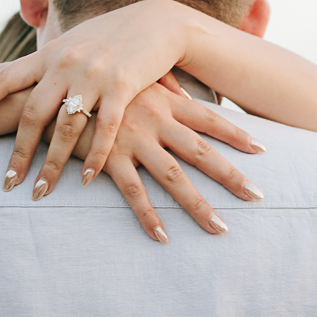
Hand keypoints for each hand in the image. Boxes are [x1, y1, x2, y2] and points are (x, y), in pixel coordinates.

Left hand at [0, 1, 198, 182]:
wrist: (158, 22)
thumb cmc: (112, 35)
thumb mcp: (74, 42)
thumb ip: (49, 64)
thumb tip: (20, 83)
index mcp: (49, 53)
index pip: (4, 78)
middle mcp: (66, 63)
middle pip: (32, 114)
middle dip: (18, 153)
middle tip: (8, 182)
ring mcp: (94, 75)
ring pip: (65, 128)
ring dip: (52, 165)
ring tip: (41, 191)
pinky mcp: (124, 87)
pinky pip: (106, 130)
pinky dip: (95, 158)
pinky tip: (85, 180)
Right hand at [8, 81, 265, 241]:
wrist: (53, 89)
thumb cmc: (95, 83)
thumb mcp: (132, 79)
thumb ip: (160, 86)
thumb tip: (183, 88)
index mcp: (163, 102)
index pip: (208, 119)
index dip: (236, 133)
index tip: (262, 148)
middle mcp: (155, 122)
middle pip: (202, 153)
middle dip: (231, 176)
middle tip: (258, 195)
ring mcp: (134, 141)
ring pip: (174, 178)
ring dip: (198, 206)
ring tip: (220, 229)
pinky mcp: (109, 160)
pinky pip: (133, 193)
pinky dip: (149, 216)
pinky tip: (164, 237)